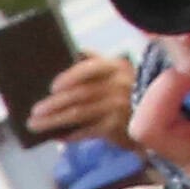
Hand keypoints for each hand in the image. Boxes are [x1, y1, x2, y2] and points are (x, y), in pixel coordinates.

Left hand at [24, 47, 140, 146]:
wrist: (155, 113)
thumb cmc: (125, 89)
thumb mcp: (115, 71)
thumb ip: (94, 61)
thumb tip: (73, 52)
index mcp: (115, 67)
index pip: (91, 67)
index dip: (70, 76)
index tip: (52, 87)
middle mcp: (118, 86)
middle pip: (79, 94)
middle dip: (53, 104)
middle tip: (34, 112)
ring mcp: (118, 107)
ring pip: (79, 114)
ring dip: (54, 120)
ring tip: (36, 125)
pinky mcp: (116, 127)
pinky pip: (87, 131)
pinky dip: (70, 135)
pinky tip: (56, 136)